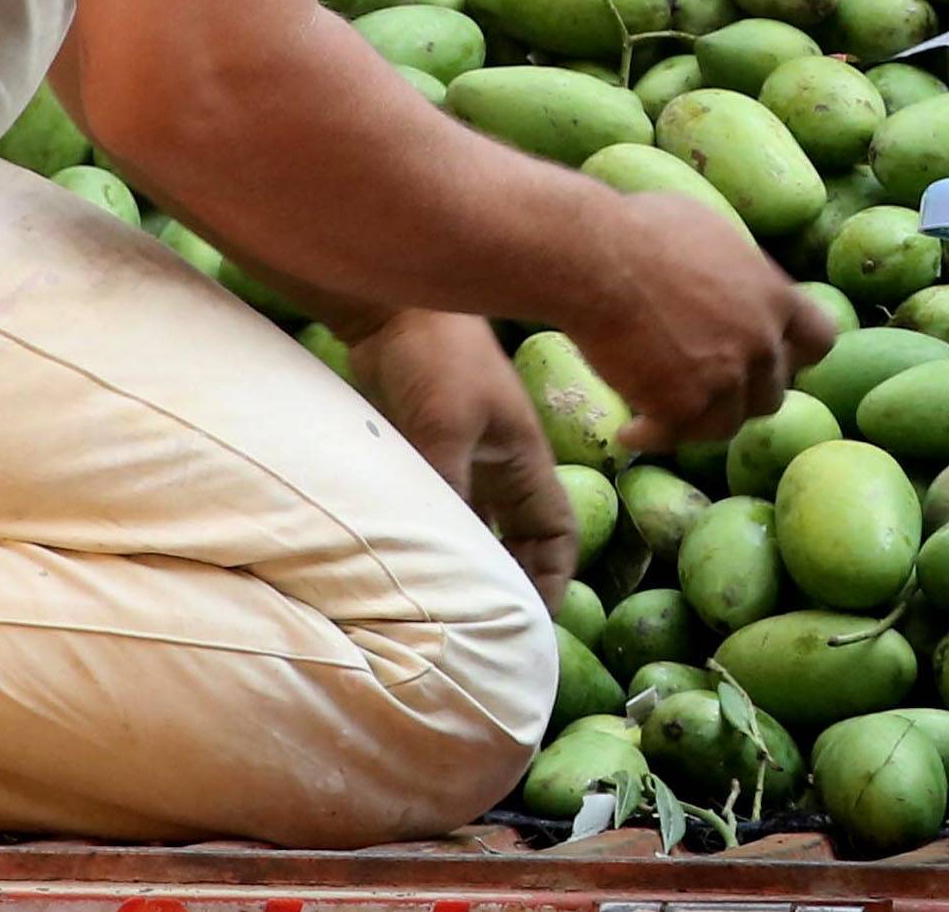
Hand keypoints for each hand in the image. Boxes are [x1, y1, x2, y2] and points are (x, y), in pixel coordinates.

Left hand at [348, 309, 580, 610]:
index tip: (528, 626)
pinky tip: (399, 568)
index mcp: (523, 464)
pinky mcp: (420, 459)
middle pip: (515, 545)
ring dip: (460, 568)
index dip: (552, 582)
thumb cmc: (436, 360)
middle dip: (505, 589)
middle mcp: (498, 472)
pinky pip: (431, 514)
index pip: (556, 537)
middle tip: (476, 638)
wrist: (392, 310)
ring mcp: (459, 465)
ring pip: (471, 533)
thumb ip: (447, 492)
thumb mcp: (446, 429)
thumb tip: (445, 564)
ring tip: (437, 617)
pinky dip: (422, 542)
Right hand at [567, 193, 837, 451]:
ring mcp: (723, 380)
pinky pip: (675, 438)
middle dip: (742, 391)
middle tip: (705, 384)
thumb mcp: (714, 231)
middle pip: (771, 392)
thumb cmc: (643, 230)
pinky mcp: (680, 407)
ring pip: (728, 423)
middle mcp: (760, 344)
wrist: (596, 259)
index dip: (793, 354)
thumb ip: (738, 266)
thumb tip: (736, 270)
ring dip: (701, 420)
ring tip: (669, 410)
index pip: (818, 342)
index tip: (767, 356)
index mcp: (777, 299)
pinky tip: (631, 432)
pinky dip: (652, 437)